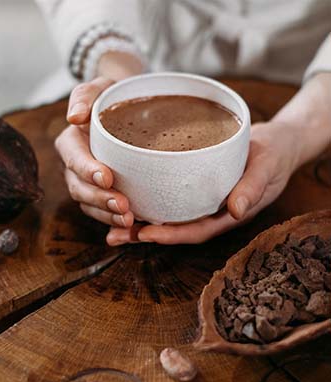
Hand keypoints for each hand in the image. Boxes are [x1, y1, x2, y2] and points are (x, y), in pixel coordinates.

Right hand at [55, 77, 133, 227]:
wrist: (128, 112)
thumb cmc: (113, 98)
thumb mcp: (100, 88)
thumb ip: (85, 96)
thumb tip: (73, 117)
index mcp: (72, 143)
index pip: (74, 158)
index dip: (87, 170)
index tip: (107, 177)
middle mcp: (76, 167)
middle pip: (80, 188)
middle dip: (100, 199)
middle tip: (123, 207)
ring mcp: (88, 183)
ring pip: (90, 205)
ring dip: (107, 215)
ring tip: (129, 220)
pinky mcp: (102, 194)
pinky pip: (103, 212)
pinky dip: (114, 221)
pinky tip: (131, 227)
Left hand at [107, 121, 299, 244]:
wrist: (275, 144)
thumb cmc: (273, 156)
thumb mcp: (267, 167)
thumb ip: (253, 187)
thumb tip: (237, 210)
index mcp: (227, 214)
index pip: (196, 231)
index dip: (171, 235)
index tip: (145, 233)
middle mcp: (210, 212)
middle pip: (174, 229)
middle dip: (144, 234)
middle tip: (113, 235)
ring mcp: (201, 201)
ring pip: (167, 216)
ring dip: (139, 221)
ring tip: (109, 222)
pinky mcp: (194, 186)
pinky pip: (169, 198)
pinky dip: (148, 200)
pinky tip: (126, 196)